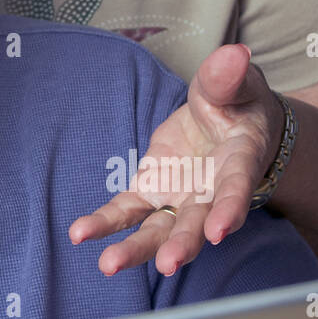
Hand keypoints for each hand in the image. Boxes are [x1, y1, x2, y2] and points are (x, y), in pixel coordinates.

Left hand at [69, 44, 283, 277]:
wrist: (225, 119)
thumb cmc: (237, 103)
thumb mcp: (236, 84)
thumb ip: (228, 77)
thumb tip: (233, 54)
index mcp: (238, 164)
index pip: (235, 189)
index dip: (229, 210)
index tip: (219, 231)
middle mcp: (209, 192)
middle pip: (195, 224)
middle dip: (182, 245)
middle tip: (167, 264)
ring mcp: (178, 197)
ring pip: (158, 229)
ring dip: (136, 248)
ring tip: (109, 264)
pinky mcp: (151, 191)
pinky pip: (126, 211)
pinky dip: (105, 222)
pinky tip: (80, 234)